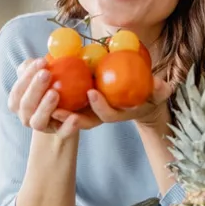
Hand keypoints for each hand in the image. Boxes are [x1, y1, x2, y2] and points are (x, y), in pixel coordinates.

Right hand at [7, 57, 75, 133]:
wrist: (70, 111)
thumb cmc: (53, 85)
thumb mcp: (45, 74)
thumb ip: (38, 66)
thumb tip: (39, 57)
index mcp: (19, 102)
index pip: (18, 89)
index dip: (26, 76)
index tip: (42, 61)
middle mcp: (26, 116)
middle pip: (26, 105)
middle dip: (34, 88)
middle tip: (46, 73)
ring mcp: (43, 127)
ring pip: (38, 122)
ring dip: (45, 107)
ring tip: (55, 93)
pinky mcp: (60, 135)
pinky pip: (62, 133)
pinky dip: (67, 127)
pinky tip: (75, 118)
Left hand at [51, 76, 173, 137]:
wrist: (138, 97)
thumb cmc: (148, 93)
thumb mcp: (156, 91)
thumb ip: (159, 89)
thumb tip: (162, 85)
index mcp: (117, 114)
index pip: (107, 116)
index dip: (99, 106)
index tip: (91, 92)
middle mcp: (100, 116)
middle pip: (82, 121)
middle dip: (69, 116)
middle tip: (56, 102)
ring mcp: (89, 113)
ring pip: (70, 116)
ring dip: (56, 110)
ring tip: (44, 96)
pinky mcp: (80, 106)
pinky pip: (65, 105)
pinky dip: (54, 98)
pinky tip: (43, 84)